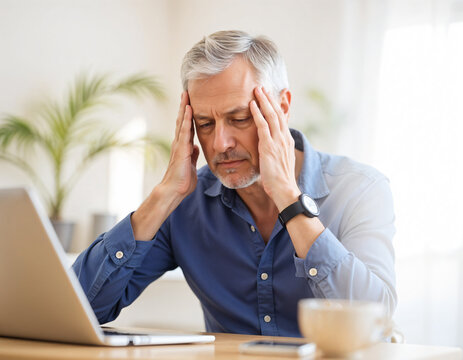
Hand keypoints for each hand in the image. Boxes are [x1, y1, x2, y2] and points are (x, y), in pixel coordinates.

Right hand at [160, 91, 199, 199]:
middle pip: (183, 120)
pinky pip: (184, 131)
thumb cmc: (182, 180)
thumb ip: (192, 155)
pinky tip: (188, 109)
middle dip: (185, 106)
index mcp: (183, 146)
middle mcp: (180, 142)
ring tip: (186, 94)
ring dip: (184, 107)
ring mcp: (179, 144)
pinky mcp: (180, 148)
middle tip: (186, 91)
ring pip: (182, 122)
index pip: (187, 126)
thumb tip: (194, 147)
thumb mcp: (191, 165)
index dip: (189, 114)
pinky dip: (186, 119)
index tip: (191, 101)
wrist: (174, 190)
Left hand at [250, 86, 299, 210]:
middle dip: (270, 99)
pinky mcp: (269, 146)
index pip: (282, 119)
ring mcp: (278, 141)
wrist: (285, 190)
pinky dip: (258, 113)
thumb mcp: (280, 162)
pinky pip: (263, 126)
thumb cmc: (280, 180)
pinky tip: (252, 104)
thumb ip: (277, 151)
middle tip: (262, 87)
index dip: (276, 106)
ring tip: (257, 89)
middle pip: (277, 113)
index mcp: (287, 141)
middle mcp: (284, 138)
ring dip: (264, 101)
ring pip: (271, 115)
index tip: (270, 96)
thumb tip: (272, 147)